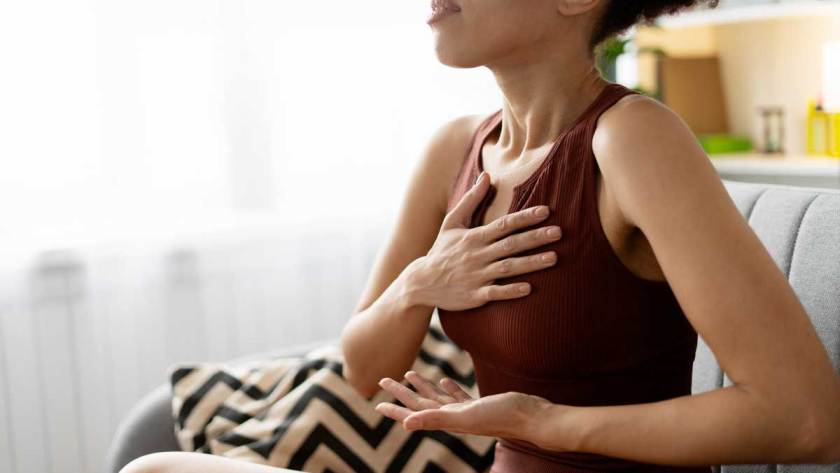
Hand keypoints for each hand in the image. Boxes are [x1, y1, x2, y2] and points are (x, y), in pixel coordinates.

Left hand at [374, 370, 561, 448]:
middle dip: (402, 393)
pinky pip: (458, 396)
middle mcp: (453, 416)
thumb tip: (404, 424)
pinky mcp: (480, 404)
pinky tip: (444, 380)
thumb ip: (434, 419)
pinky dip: (448, 388)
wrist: (530, 416)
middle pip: (420, 403)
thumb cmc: (500, 417)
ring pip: (437, 398)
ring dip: (423, 387)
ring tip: (410, 374)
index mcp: (446, 420)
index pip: (413, 412)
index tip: (376, 400)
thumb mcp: (464, 417)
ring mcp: (467, 411)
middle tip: (384, 380)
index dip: (394, 406)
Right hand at [410, 171, 563, 310]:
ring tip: (554, 258)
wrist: (421, 282)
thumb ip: (471, 199)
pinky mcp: (475, 295)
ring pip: (508, 268)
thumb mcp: (452, 222)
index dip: (525, 217)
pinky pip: (496, 293)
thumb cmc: (441, 250)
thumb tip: (486, 176)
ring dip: (531, 263)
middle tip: (559, 232)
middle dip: (536, 238)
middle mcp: (478, 255)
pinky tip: (528, 288)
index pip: (504, 224)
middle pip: (511, 244)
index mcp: (475, 237)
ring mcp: (477, 276)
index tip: (546, 211)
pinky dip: (511, 291)